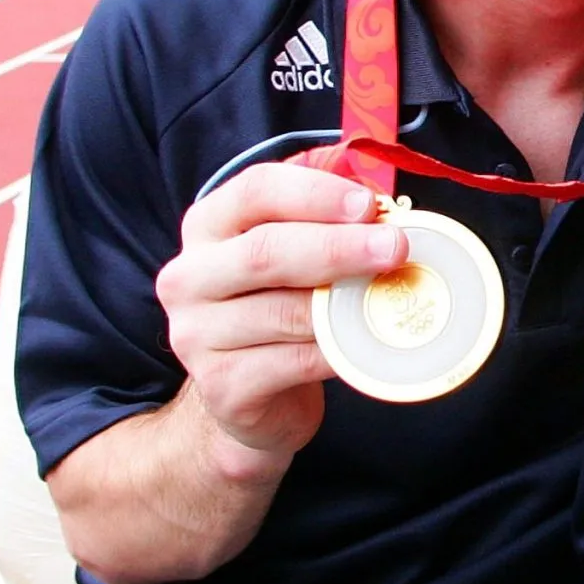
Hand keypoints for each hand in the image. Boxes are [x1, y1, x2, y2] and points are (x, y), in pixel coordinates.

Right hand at [155, 163, 406, 473]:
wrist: (248, 392)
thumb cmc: (279, 306)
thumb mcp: (292, 255)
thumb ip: (325, 225)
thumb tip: (388, 211)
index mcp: (208, 227)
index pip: (255, 191)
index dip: (315, 194)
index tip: (368, 205)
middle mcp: (188, 276)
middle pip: (266, 252)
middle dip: (338, 247)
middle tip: (395, 248)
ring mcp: (196, 334)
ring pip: (283, 313)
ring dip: (345, 304)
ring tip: (391, 297)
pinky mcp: (221, 385)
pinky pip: (294, 363)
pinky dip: (338, 354)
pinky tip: (368, 345)